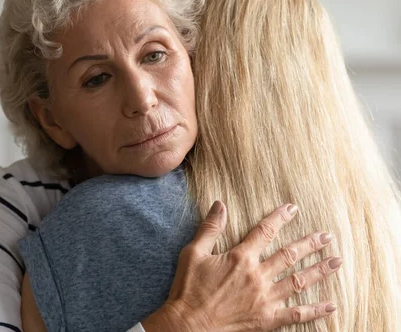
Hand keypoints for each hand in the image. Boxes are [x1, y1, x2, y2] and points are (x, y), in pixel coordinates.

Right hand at [142, 201, 339, 331]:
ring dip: (319, 270)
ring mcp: (265, 298)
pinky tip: (330, 305)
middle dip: (310, 244)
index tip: (293, 209)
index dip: (280, 218)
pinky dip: (316, 310)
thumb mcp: (193, 253)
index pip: (264, 231)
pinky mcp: (267, 319)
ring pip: (298, 281)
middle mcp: (257, 275)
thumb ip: (210, 228)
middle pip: (289, 255)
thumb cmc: (188, 288)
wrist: (188, 324)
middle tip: (327, 236)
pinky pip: (297, 314)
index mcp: (240, 258)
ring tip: (336, 262)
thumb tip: (220, 204)